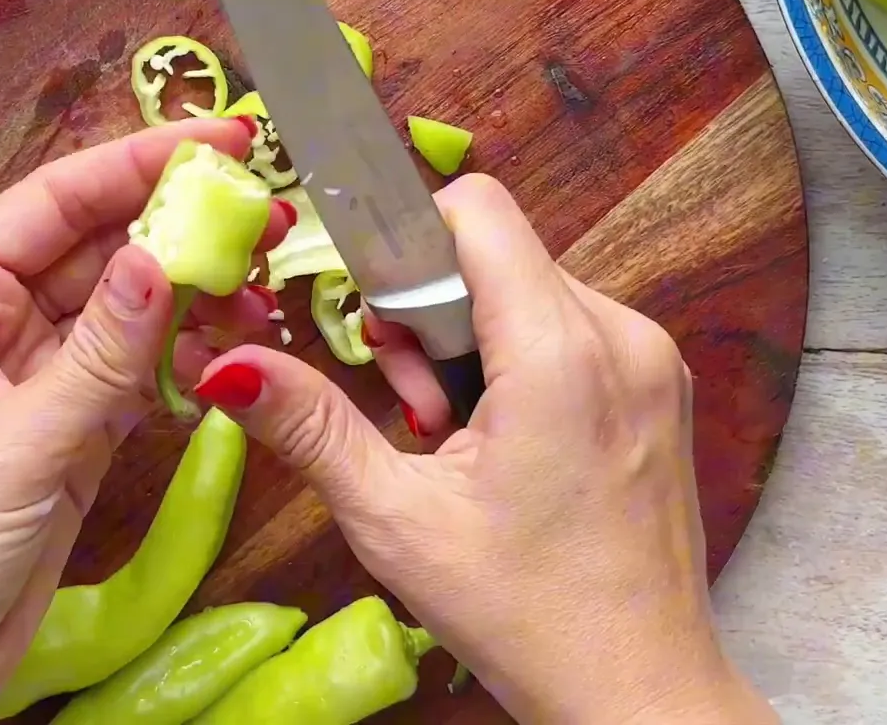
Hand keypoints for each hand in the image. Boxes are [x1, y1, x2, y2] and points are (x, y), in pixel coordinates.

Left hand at [0, 118, 289, 724]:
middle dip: (181, 230)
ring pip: (125, 313)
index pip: (54, 202)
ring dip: (194, 301)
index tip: (223, 140)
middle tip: (269, 221)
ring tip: (265, 299)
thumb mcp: (11, 447)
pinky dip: (183, 366)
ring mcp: (31, 383)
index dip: (139, 162)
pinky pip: (134, 377)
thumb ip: (97, 356)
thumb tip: (161, 258)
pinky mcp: (65, 439)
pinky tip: (230, 358)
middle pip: (98, 249)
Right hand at [188, 174, 777, 724]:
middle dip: (433, 314)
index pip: (477, 210)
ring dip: (474, 342)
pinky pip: (570, 327)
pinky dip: (520, 363)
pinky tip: (503, 444)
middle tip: (416, 412)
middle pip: (496, 254)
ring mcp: (650, 359)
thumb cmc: (523, 615)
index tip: (377, 323)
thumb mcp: (396, 519)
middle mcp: (621, 335)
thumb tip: (227, 364)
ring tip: (457, 439)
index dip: (407, 242)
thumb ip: (311, 425)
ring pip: (529, 290)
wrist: (639, 690)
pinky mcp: (659, 385)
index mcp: (560, 353)